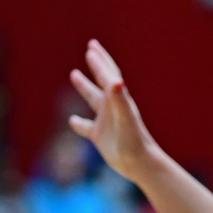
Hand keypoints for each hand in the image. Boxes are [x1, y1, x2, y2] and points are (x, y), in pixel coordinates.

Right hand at [69, 40, 157, 183]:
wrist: (140, 163)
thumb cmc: (134, 140)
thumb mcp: (125, 118)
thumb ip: (120, 99)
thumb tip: (115, 80)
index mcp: (118, 100)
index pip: (109, 76)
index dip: (100, 62)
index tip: (91, 48)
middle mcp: (112, 107)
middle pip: (103, 81)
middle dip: (97, 64)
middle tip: (90, 48)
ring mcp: (106, 122)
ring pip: (93, 100)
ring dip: (85, 87)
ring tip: (74, 74)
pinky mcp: (100, 137)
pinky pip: (87, 127)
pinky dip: (79, 123)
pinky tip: (72, 120)